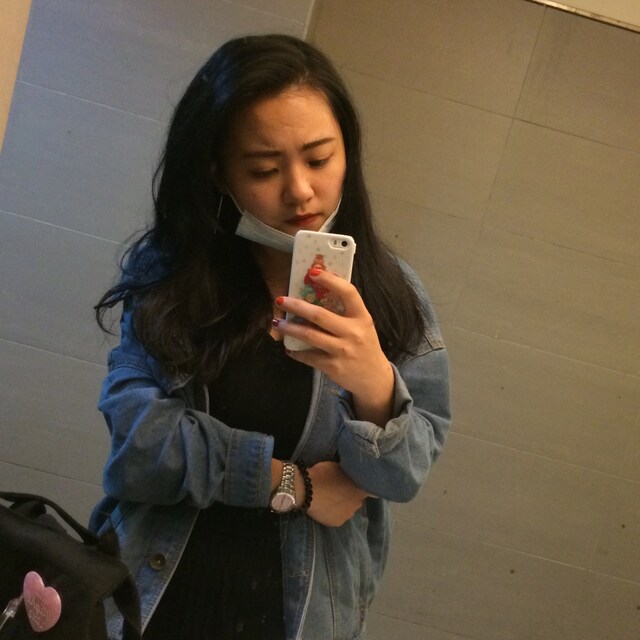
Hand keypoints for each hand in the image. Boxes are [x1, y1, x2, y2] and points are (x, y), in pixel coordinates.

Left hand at [274, 269, 394, 425]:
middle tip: (280, 300)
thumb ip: (345, 312)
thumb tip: (316, 293)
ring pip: (310, 336)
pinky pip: (308, 356)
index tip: (313, 272)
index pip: (348, 293)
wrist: (374, 378)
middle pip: (320, 315)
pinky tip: (289, 347)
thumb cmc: (365, 345)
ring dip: (290, 328)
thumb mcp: (362, 326)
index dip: (330, 280)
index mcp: (362, 317)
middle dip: (297, 306)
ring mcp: (342, 350)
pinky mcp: (333, 367)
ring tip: (277, 323)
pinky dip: (296, 352)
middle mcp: (353, 332)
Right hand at [304, 461, 368, 526]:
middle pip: (357, 499)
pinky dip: (334, 513)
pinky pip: (338, 517)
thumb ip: (349, 474)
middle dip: (350, 495)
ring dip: (343, 505)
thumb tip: (351, 474)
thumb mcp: (340, 468)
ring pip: (348, 509)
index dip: (359, 486)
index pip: (368, 489)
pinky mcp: (338, 523)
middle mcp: (359, 503)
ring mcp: (348, 514)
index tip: (352, 483)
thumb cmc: (323, 473)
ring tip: (330, 499)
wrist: (307, 489)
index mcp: (361, 488)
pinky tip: (325, 507)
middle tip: (338, 489)